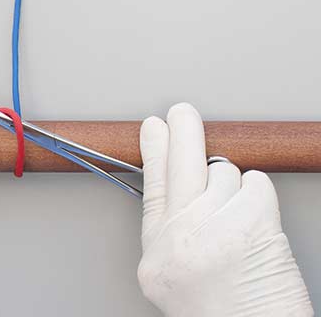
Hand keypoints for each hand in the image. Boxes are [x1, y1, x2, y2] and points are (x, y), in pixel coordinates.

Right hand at [138, 103, 312, 316]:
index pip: (152, 189)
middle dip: (182, 133)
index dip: (153, 153)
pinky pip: (255, 182)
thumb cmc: (220, 312)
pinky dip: (258, 195)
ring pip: (225, 174)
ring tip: (237, 223)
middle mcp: (180, 238)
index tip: (153, 128)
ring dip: (234, 188)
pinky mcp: (250, 222)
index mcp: (158, 254)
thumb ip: (174, 229)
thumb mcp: (174, 276)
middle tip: (182, 113)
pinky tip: (255, 223)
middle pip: (179, 168)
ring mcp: (214, 228)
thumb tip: (184, 183)